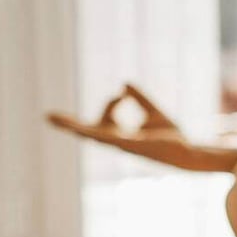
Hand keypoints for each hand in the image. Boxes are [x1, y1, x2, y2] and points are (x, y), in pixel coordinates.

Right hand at [46, 84, 194, 166]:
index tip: (122, 94)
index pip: (104, 119)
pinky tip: (85, 132)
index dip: (110, 103)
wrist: (187, 152)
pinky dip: (97, 132)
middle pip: (87, 132)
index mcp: (120, 137)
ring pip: (93, 136)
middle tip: (48, 116)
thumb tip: (124, 84)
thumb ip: (139, 99)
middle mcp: (118, 143)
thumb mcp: (153, 113)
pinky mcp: (132, 146)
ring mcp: (122, 146)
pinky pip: (110, 138)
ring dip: (75, 129)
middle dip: (68, 124)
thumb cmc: (172, 137)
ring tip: (55, 120)